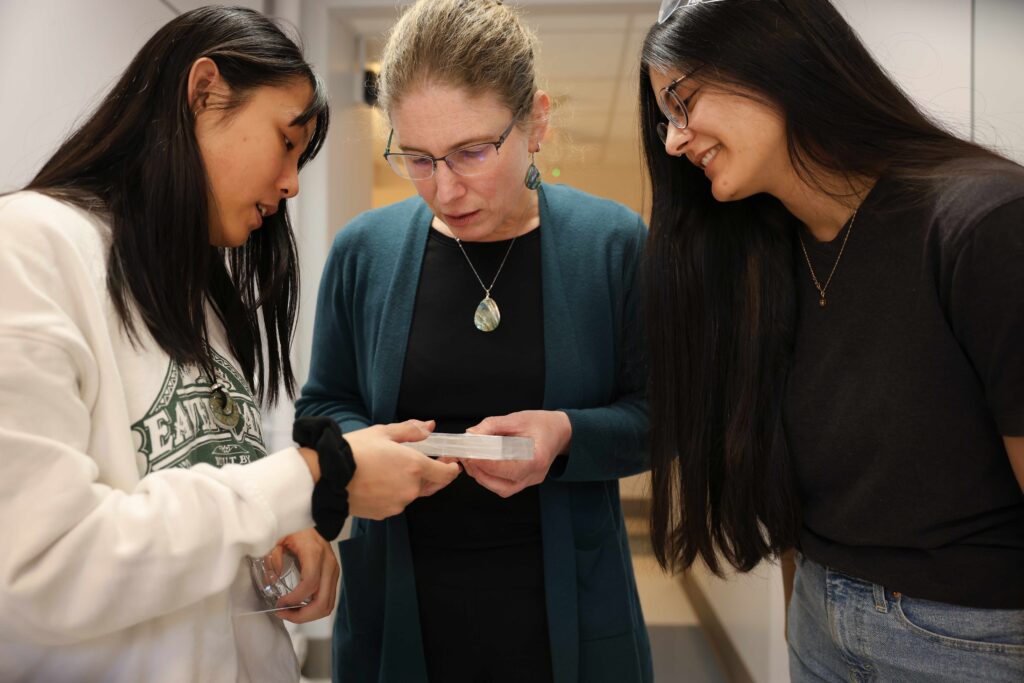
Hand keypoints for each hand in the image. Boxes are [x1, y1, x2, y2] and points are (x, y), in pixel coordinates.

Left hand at [269, 528, 338, 622]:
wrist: (316, 519)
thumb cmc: (297, 529)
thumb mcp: (279, 539)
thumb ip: (273, 558)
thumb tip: (271, 580)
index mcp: (315, 554)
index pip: (310, 584)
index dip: (294, 599)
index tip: (279, 603)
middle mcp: (328, 565)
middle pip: (322, 602)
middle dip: (302, 615)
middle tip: (284, 614)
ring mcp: (334, 572)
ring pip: (328, 605)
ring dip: (308, 615)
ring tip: (290, 612)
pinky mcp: (333, 576)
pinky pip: (328, 600)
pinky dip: (314, 609)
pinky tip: (299, 605)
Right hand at [344, 419, 460, 519]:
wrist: (326, 476)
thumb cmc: (353, 451)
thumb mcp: (383, 433)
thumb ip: (411, 431)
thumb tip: (429, 427)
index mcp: (415, 467)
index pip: (446, 474)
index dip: (451, 469)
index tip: (451, 463)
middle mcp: (410, 489)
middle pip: (430, 485)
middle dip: (430, 474)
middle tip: (420, 462)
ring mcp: (398, 503)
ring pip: (411, 494)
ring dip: (408, 484)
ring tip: (389, 470)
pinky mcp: (384, 513)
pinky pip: (396, 503)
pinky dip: (393, 493)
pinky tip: (379, 482)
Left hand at [461, 410, 571, 497]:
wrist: (560, 431)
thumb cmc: (541, 423)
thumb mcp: (517, 418)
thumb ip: (492, 425)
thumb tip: (471, 435)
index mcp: (538, 457)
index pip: (510, 469)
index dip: (488, 464)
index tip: (471, 455)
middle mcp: (535, 474)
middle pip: (504, 486)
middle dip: (481, 473)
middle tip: (466, 457)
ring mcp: (531, 480)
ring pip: (502, 489)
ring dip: (483, 477)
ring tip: (472, 461)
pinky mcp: (526, 481)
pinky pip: (505, 486)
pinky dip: (490, 478)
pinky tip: (482, 465)